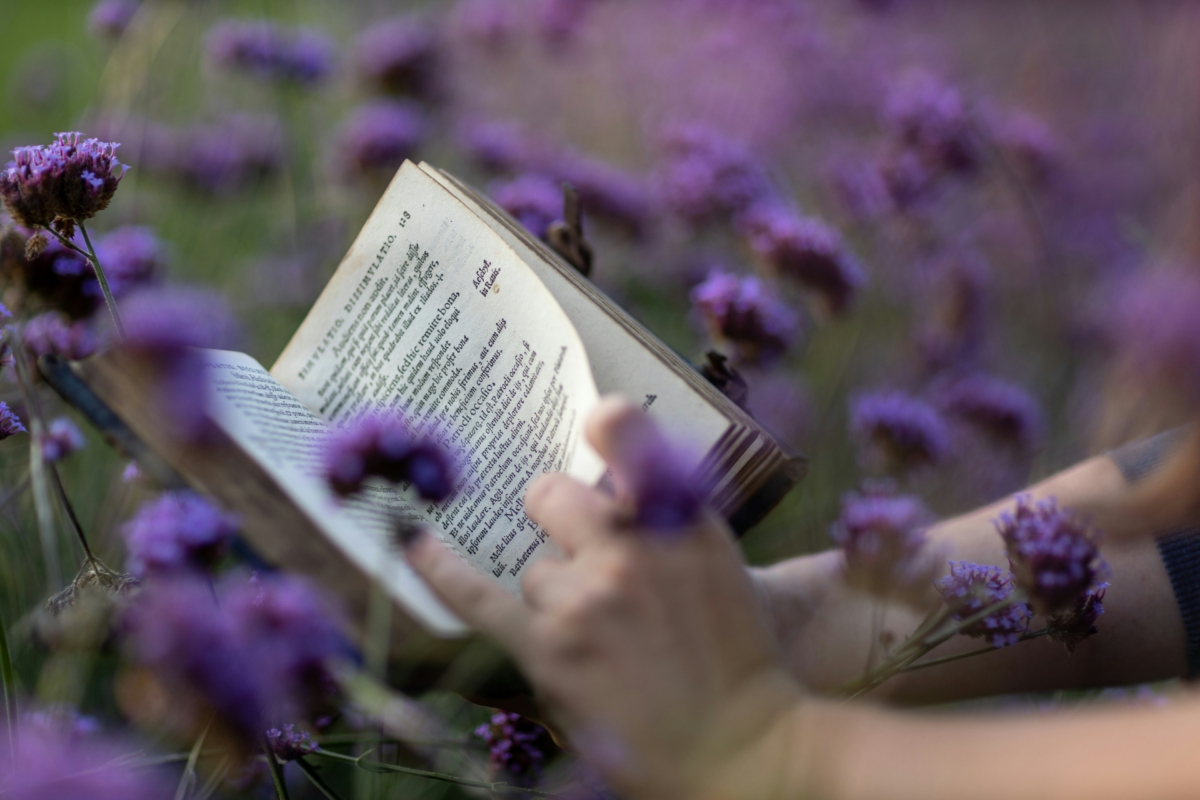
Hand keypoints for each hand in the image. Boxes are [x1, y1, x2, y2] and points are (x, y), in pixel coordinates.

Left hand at [406, 397, 806, 798]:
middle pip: (553, 494)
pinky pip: (478, 596)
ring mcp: (588, 595)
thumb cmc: (735, 659)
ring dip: (556, 597)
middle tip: (580, 554)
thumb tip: (602, 494)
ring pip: (533, 568)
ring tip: (604, 645)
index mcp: (682, 518)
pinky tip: (413, 544)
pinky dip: (441, 570)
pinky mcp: (550, 647)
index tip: (593, 425)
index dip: (605, 425)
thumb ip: (664, 522)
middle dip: (557, 518)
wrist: (743, 749)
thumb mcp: (718, 568)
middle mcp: (632, 545)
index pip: (626, 433)